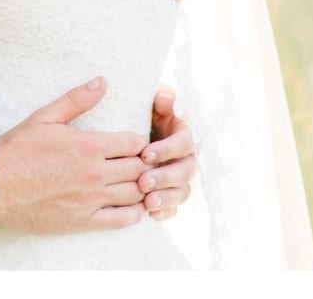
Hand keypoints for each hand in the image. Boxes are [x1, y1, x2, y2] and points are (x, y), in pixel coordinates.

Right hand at [0, 77, 149, 234]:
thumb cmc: (17, 150)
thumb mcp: (45, 117)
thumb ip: (76, 99)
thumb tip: (102, 81)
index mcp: (89, 146)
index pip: (134, 142)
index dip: (140, 142)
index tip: (137, 143)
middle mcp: (95, 173)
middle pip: (139, 168)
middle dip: (146, 164)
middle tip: (145, 164)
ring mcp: (91, 199)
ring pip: (135, 194)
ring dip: (143, 188)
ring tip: (142, 183)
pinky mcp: (83, 221)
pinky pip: (121, 220)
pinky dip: (135, 214)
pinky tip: (135, 208)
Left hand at [139, 88, 196, 220]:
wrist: (126, 132)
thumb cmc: (135, 112)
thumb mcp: (145, 101)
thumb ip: (158, 98)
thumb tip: (167, 99)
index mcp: (181, 133)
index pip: (183, 143)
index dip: (167, 149)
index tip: (145, 154)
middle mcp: (184, 156)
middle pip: (186, 170)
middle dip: (165, 177)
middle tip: (144, 182)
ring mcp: (178, 177)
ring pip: (182, 191)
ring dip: (167, 198)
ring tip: (148, 203)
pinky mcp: (170, 193)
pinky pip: (174, 207)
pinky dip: (166, 212)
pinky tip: (152, 215)